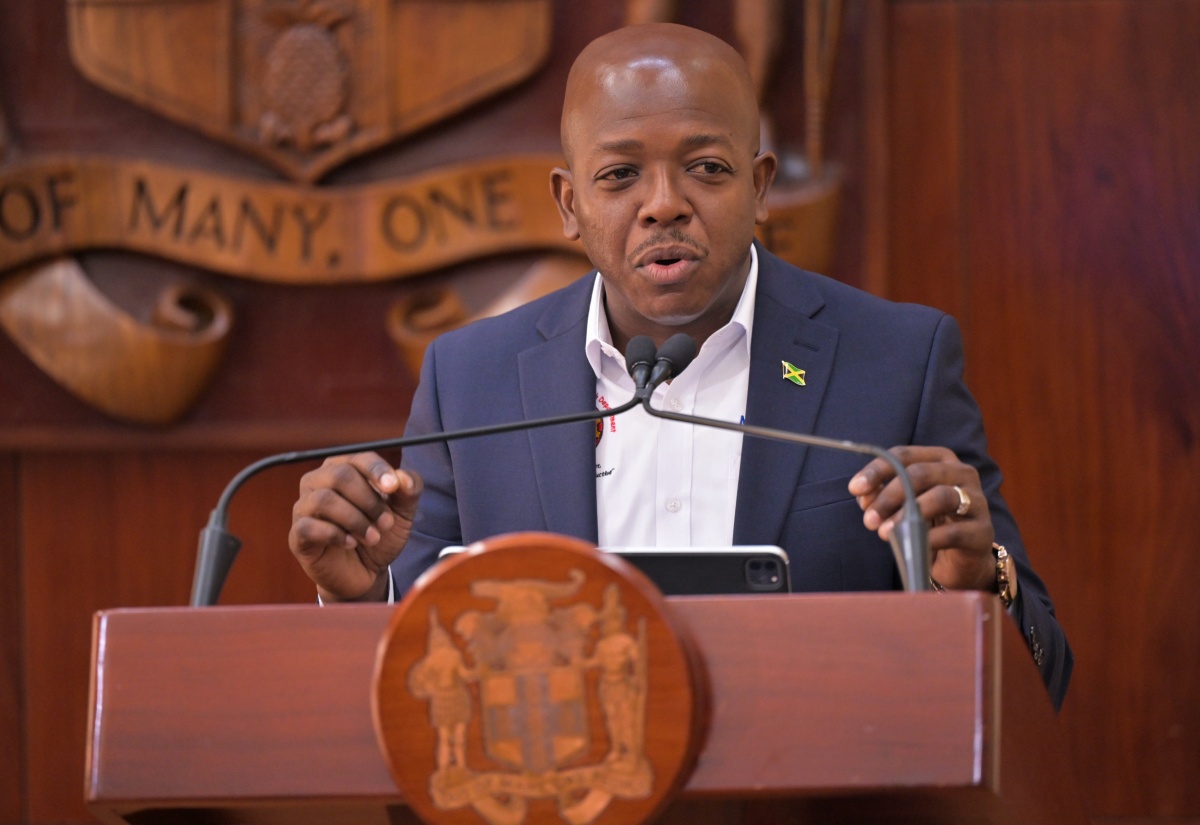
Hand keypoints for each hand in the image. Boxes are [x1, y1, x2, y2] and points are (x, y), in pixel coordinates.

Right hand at [289, 452, 422, 601]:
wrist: (367, 572)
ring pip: (324, 500)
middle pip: (339, 475)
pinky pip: (308, 526)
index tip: (393, 487)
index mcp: (344, 468)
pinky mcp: (298, 535)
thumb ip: (409, 490)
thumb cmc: (381, 533)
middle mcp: (319, 482)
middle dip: (368, 500)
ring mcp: (305, 507)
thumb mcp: (403, 512)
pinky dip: (335, 535)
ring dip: (355, 520)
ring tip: (372, 537)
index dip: (376, 470)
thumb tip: (404, 479)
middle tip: (386, 523)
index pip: (358, 457)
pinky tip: (351, 543)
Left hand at [848, 446, 994, 590]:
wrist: (960, 559)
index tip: (855, 489)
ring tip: (884, 533)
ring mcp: (977, 501)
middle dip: (889, 495)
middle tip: (868, 519)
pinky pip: (954, 531)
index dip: (877, 470)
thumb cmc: (928, 522)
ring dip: (907, 515)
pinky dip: (928, 538)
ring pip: (941, 497)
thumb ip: (881, 495)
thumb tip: (862, 495)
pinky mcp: (982, 532)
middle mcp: (962, 473)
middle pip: (921, 473)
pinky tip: (911, 545)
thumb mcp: (901, 505)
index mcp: (940, 460)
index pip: (904, 455)